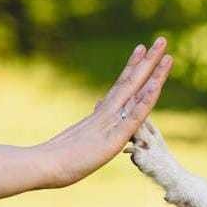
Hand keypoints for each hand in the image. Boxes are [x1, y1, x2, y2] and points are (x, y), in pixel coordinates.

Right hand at [34, 38, 172, 187]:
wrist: (42, 166)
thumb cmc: (57, 159)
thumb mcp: (81, 138)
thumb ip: (92, 124)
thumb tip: (97, 106)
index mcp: (102, 114)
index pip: (122, 86)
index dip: (134, 68)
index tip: (143, 48)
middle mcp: (108, 112)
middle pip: (132, 81)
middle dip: (149, 61)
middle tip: (162, 39)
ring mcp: (111, 122)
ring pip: (136, 91)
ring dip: (153, 72)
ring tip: (164, 49)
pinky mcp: (114, 137)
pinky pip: (134, 116)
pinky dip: (145, 101)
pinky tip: (156, 85)